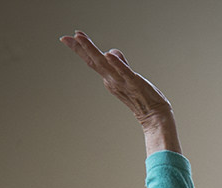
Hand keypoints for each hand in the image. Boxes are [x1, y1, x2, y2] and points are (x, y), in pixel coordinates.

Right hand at [60, 31, 178, 152]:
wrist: (156, 115)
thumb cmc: (142, 97)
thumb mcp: (127, 76)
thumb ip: (120, 64)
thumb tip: (111, 51)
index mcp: (109, 79)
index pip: (92, 61)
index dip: (81, 49)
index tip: (68, 37)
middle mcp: (112, 80)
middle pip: (93, 61)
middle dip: (79, 48)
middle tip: (65, 37)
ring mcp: (121, 82)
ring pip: (104, 64)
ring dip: (91, 50)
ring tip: (80, 37)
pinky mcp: (134, 83)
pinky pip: (124, 72)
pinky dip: (116, 64)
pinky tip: (109, 54)